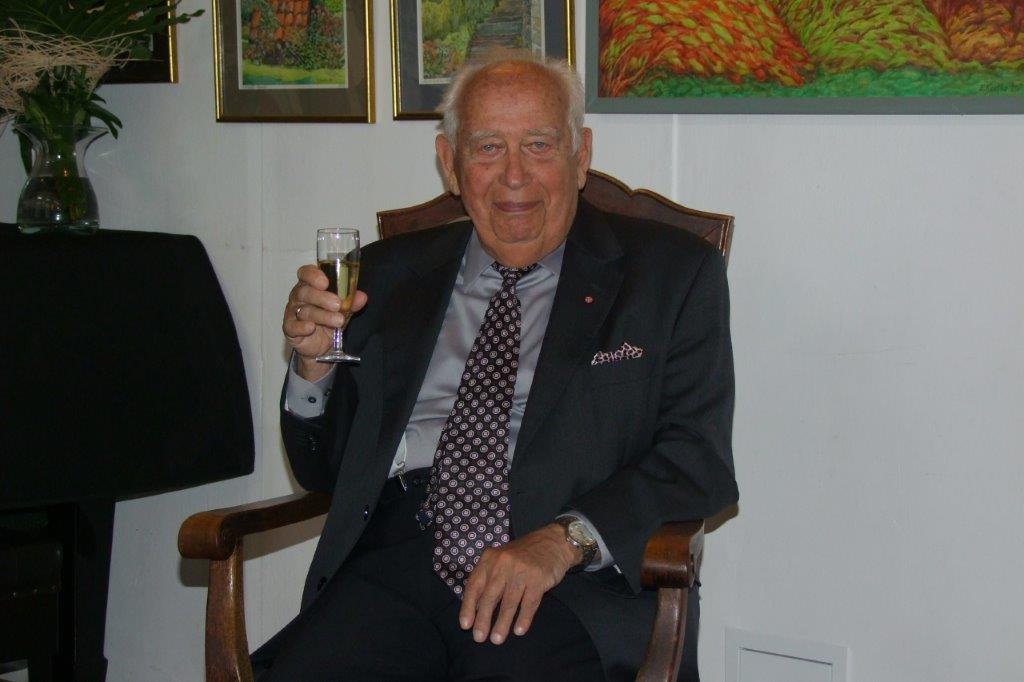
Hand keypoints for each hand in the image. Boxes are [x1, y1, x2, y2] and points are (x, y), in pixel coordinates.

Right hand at [282, 264, 367, 380]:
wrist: (323, 346)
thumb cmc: (329, 319)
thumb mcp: (343, 310)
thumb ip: (351, 302)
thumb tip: (362, 297)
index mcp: (309, 285)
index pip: (305, 273)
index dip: (313, 275)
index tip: (325, 282)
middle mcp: (298, 297)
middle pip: (304, 292)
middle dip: (321, 297)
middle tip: (338, 304)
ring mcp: (292, 312)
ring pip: (304, 310)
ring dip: (322, 315)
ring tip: (338, 321)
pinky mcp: (290, 329)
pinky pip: (292, 326)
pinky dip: (301, 326)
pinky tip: (311, 327)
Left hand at [459, 523, 580, 644]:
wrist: (553, 542)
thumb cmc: (523, 555)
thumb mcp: (501, 560)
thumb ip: (488, 579)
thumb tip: (476, 608)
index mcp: (489, 559)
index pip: (474, 585)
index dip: (468, 606)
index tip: (465, 625)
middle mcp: (503, 564)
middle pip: (490, 596)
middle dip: (483, 619)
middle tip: (479, 638)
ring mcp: (522, 571)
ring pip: (509, 602)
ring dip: (502, 623)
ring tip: (497, 639)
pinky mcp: (539, 579)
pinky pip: (529, 602)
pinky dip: (524, 618)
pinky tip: (519, 630)